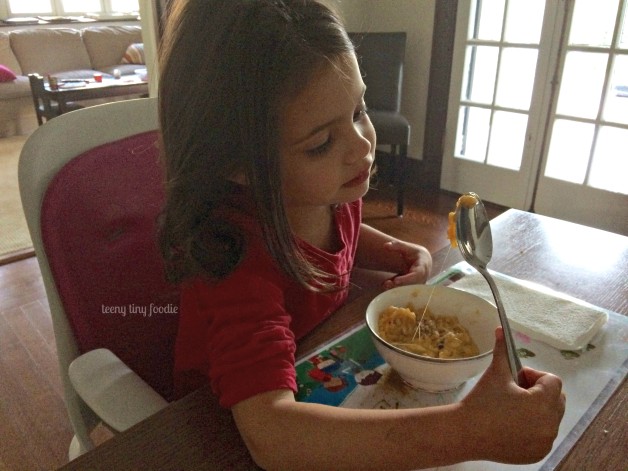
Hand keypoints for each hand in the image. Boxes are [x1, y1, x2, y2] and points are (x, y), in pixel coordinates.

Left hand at [382, 240, 431, 287]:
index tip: (396, 280)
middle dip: (399, 286)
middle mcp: (422, 277)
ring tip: (385, 284)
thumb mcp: (407, 247)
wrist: (422, 259)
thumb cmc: (414, 253)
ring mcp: (418, 284)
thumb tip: (385, 245)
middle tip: (387, 284)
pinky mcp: (413, 287)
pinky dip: (395, 289)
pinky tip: (385, 285)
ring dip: (396, 288)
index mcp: (422, 267)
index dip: (407, 279)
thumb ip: (397, 245)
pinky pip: (405, 290)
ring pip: (408, 289)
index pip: (416, 275)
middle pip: (411, 284)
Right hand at [461, 328, 565, 463]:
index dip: (533, 376)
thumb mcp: (496, 373)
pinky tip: (512, 425)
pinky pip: (544, 435)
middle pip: (556, 399)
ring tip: (512, 409)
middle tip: (514, 393)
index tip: (514, 380)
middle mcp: (550, 424)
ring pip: (551, 417)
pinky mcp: (538, 454)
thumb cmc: (482, 401)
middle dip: (538, 393)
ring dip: (537, 410)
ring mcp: (545, 442)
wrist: (465, 433)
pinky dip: (534, 428)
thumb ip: (503, 350)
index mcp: (543, 402)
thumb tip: (501, 329)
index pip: (552, 381)